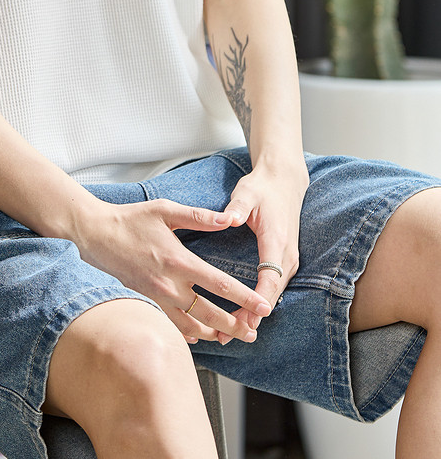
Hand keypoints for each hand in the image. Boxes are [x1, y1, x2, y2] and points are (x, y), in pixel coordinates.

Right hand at [76, 198, 273, 344]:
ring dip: (213, 334)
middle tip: (252, 332)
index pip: (219, 284)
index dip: (244, 297)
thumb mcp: (166, 209)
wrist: (96, 234)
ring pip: (191, 326)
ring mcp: (156, 297)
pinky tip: (199, 334)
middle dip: (234, 326)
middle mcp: (169, 284)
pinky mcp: (147, 301)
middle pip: (209, 314)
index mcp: (178, 260)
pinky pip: (171, 324)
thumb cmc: (131, 219)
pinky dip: (188, 333)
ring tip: (230, 337)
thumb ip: (199, 217)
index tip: (263, 306)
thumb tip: (228, 219)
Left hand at [215, 156, 308, 343]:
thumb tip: (229, 218)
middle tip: (229, 334)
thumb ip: (237, 207)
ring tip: (233, 332)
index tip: (247, 318)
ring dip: (256, 314)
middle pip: (272, 294)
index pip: (270, 277)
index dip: (259, 300)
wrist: (283, 182)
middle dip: (253, 316)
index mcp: (277, 241)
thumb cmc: (262, 188)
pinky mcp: (284, 261)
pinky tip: (245, 316)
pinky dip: (260, 303)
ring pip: (274, 294)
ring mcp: (288, 259)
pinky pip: (273, 287)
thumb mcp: (246, 193)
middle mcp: (286, 255)